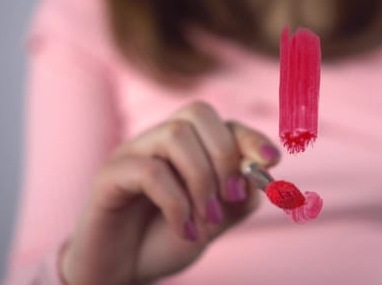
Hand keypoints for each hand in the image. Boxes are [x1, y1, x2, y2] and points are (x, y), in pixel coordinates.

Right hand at [60, 101, 279, 284]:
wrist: (122, 272)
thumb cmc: (167, 240)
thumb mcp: (216, 219)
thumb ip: (240, 195)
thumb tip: (260, 172)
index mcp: (185, 147)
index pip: (221, 122)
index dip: (250, 137)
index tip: (273, 161)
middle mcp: (156, 141)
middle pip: (197, 114)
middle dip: (225, 154)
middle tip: (230, 198)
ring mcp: (130, 153)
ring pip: (175, 135)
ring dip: (202, 179)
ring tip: (206, 219)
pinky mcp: (108, 176)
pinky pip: (149, 171)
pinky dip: (176, 201)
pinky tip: (182, 228)